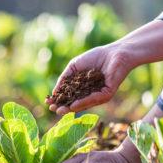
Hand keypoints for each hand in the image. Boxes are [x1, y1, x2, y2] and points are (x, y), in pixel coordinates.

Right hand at [46, 20, 162, 114]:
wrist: (115, 52)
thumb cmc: (95, 57)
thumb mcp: (74, 67)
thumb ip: (64, 78)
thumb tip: (54, 92)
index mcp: (82, 87)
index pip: (68, 96)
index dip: (57, 99)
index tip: (47, 102)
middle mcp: (90, 93)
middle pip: (74, 103)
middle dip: (62, 107)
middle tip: (52, 109)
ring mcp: (98, 95)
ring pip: (83, 104)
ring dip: (70, 108)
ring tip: (60, 111)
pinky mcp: (107, 93)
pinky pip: (93, 100)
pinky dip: (83, 103)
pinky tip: (73, 105)